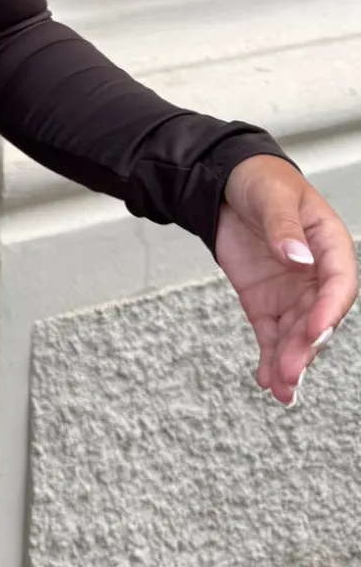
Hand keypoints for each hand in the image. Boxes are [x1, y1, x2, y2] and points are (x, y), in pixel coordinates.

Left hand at [215, 154, 356, 405]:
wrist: (226, 182)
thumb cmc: (261, 181)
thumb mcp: (271, 195)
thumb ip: (283, 226)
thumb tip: (299, 257)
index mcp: (330, 245)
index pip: (339, 284)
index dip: (329, 310)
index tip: (314, 331)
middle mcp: (316, 276)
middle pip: (319, 318)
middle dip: (306, 346)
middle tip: (291, 369)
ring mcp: (292, 293)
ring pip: (297, 335)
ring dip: (290, 361)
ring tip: (279, 385)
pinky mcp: (266, 303)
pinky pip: (271, 335)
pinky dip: (269, 359)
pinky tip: (266, 381)